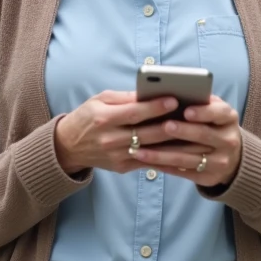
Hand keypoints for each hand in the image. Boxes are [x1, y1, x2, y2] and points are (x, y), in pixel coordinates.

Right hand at [54, 91, 184, 174]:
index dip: (155, 107)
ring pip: (151, 150)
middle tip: (191, 117)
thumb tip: (149, 92)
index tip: (174, 99)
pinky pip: (148, 162)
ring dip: (173, 143)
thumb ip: (125, 97)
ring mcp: (116, 156)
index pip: (134, 113)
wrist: (69, 146)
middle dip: (170, 125)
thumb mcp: (100, 99)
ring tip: (192, 133)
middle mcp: (110, 139)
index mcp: (104, 118)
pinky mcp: (122, 167)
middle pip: (146, 133)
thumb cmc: (87, 116)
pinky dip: (165, 156)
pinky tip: (182, 149)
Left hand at [128, 96, 242, 187]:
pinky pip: (182, 172)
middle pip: (203, 135)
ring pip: (188, 158)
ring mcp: (220, 161)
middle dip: (182, 131)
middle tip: (164, 126)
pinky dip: (163, 166)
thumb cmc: (212, 124)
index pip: (219, 113)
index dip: (203, 112)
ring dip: (163, 154)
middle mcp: (228, 140)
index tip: (186, 111)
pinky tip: (146, 160)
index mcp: (229, 118)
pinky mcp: (208, 178)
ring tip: (141, 149)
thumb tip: (170, 94)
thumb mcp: (212, 110)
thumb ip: (198, 101)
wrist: (230, 156)